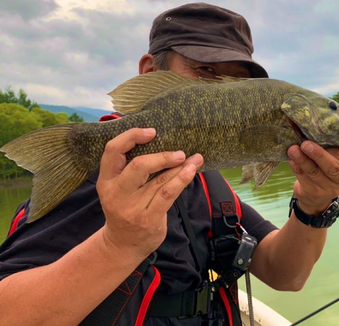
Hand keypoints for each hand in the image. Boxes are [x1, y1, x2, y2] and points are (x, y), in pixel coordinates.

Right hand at [96, 128, 203, 260]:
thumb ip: (131, 168)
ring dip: (180, 167)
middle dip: (162, 156)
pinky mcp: (149, 218)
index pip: (112, 150)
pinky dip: (182, 180)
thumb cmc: (124, 209)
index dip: (131, 136)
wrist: (122, 245)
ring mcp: (132, 208)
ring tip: (195, 159)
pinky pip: (168, 194)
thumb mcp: (118, 188)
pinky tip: (191, 171)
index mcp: (106, 181)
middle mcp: (116, 193)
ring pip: (160, 180)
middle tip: (180, 153)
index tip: (151, 132)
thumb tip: (162, 142)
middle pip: (138, 166)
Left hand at [287, 141, 338, 213]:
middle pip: (333, 167)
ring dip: (302, 160)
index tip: (318, 135)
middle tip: (305, 144)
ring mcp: (331, 190)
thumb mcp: (337, 158)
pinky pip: (304, 178)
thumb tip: (315, 131)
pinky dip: (296, 167)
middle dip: (318, 155)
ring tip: (293, 150)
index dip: (331, 146)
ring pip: (315, 172)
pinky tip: (291, 159)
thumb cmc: (328, 167)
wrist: (318, 194)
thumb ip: (332, 147)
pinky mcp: (315, 194)